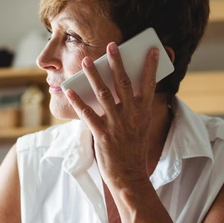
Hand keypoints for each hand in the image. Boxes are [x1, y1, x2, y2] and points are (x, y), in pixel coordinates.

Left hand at [65, 42, 159, 190]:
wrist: (129, 177)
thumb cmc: (133, 152)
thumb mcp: (139, 128)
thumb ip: (132, 109)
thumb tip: (119, 90)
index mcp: (144, 114)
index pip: (149, 85)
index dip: (151, 67)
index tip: (153, 50)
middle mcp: (132, 116)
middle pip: (124, 84)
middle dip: (117, 63)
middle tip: (111, 45)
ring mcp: (117, 125)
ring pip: (104, 94)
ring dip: (94, 76)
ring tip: (86, 61)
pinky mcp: (102, 135)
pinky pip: (88, 114)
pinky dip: (78, 101)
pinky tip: (70, 90)